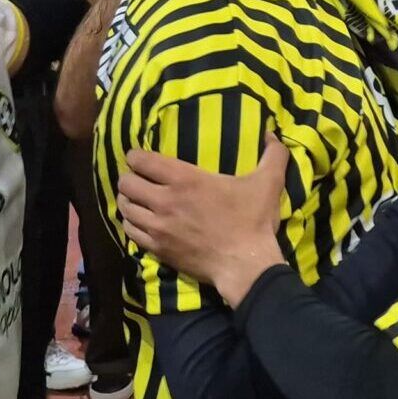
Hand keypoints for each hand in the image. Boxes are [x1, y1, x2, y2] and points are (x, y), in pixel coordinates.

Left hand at [118, 135, 291, 305]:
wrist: (246, 264)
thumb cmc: (253, 221)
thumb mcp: (268, 182)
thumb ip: (273, 154)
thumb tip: (272, 134)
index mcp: (186, 179)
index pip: (141, 160)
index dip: (136, 156)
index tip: (141, 158)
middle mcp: (165, 201)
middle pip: (126, 183)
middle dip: (130, 178)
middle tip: (140, 180)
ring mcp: (158, 227)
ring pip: (124, 208)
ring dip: (128, 202)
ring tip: (137, 201)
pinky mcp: (158, 248)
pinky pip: (130, 232)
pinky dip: (132, 224)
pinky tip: (141, 222)